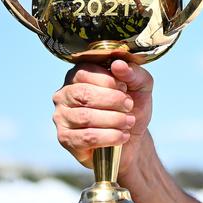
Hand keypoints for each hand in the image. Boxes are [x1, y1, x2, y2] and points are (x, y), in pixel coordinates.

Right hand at [52, 59, 152, 175]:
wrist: (133, 133)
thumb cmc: (133, 104)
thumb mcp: (141, 84)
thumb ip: (132, 72)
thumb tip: (118, 64)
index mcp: (80, 74)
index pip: (86, 72)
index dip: (109, 81)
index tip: (125, 88)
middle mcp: (65, 93)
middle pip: (84, 94)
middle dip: (112, 100)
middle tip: (129, 106)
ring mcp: (62, 116)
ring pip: (85, 117)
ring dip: (114, 120)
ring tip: (129, 121)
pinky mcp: (65, 138)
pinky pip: (86, 137)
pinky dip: (109, 137)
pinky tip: (122, 136)